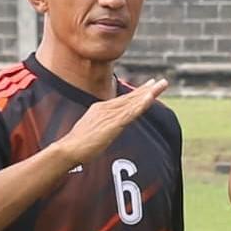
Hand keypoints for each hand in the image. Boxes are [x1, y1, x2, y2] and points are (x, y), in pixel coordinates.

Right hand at [46, 76, 172, 168]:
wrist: (68, 148)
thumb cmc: (77, 144)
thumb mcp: (92, 131)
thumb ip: (101, 128)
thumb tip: (108, 130)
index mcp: (101, 109)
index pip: (123, 100)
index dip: (138, 93)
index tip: (150, 87)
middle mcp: (106, 108)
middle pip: (130, 98)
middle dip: (147, 89)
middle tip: (161, 82)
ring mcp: (109, 115)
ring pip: (133, 102)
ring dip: (148, 94)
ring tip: (161, 85)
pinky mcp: (112, 124)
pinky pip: (130, 113)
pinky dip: (141, 105)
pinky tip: (150, 98)